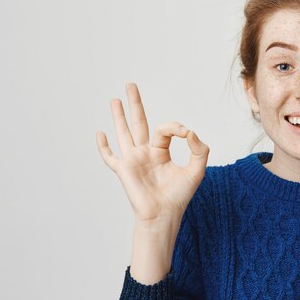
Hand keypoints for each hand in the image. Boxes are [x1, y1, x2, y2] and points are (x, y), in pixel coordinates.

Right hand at [96, 83, 209, 223]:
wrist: (164, 215)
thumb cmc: (179, 196)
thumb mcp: (197, 170)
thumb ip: (199, 149)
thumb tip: (191, 132)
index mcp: (161, 152)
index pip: (165, 129)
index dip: (176, 127)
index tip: (187, 133)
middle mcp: (145, 153)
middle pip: (139, 123)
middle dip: (135, 104)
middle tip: (131, 85)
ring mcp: (133, 161)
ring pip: (123, 133)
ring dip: (118, 116)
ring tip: (114, 99)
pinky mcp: (124, 170)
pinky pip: (110, 157)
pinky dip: (103, 146)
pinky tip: (99, 134)